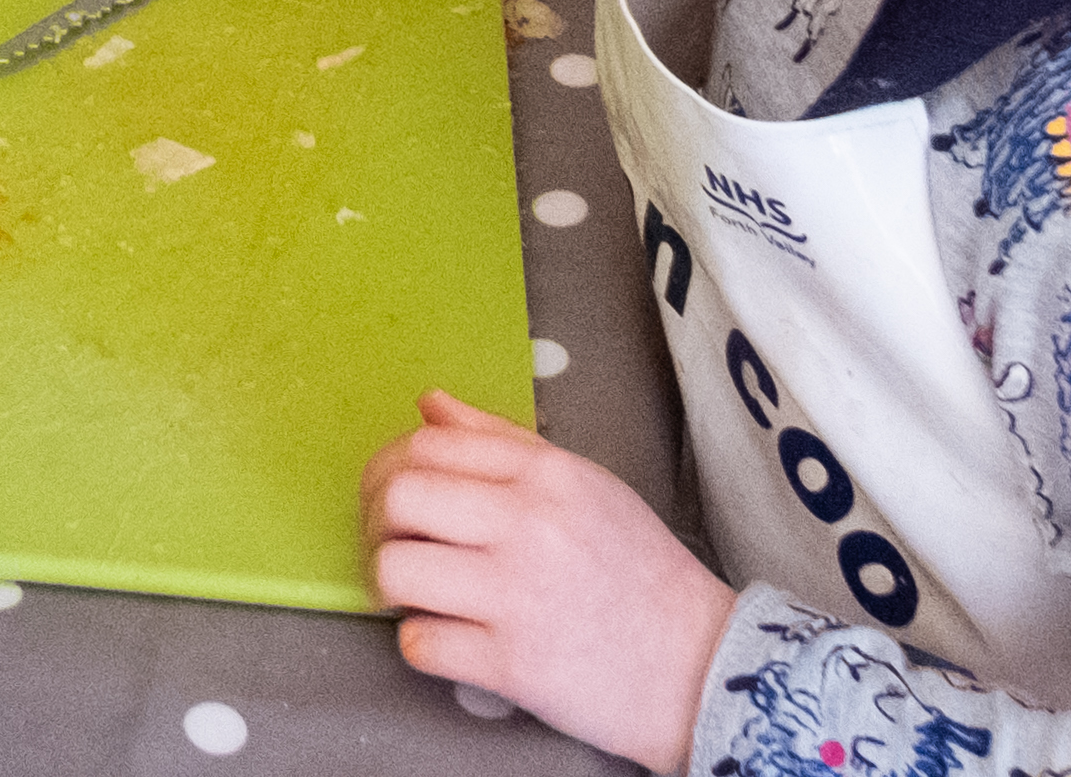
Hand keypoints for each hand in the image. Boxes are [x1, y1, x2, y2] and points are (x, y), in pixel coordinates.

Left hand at [364, 391, 738, 763]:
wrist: (696, 663)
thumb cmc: (636, 569)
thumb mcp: (582, 485)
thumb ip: (501, 441)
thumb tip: (427, 404)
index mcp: (547, 475)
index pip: (428, 443)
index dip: (386, 466)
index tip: (387, 492)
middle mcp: (528, 527)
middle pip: (399, 499)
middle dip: (374, 521)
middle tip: (390, 542)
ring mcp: (516, 598)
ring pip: (395, 571)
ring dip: (388, 584)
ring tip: (411, 592)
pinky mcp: (510, 666)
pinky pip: (419, 644)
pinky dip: (419, 642)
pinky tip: (445, 636)